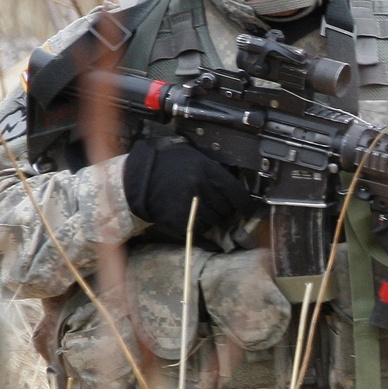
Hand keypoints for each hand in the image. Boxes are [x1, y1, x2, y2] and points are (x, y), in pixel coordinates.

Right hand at [123, 139, 254, 238]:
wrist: (139, 179)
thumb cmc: (167, 164)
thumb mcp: (194, 157)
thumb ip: (213, 168)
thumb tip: (234, 180)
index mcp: (207, 171)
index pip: (237, 193)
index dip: (246, 204)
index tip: (248, 208)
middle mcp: (202, 188)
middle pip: (227, 209)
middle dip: (226, 210)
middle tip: (220, 207)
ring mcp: (191, 206)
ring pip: (215, 221)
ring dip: (214, 220)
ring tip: (204, 211)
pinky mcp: (180, 220)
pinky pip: (201, 231)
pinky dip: (203, 231)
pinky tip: (200, 225)